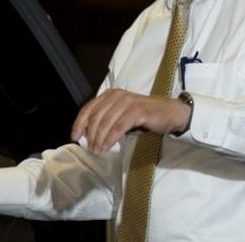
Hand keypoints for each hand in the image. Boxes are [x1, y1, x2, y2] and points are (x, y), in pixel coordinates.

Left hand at [71, 88, 190, 153]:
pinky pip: (119, 126)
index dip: (79, 123)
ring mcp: (127, 102)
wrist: (169, 114)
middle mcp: (116, 95)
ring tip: (98, 151)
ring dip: (99, 138)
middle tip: (90, 149)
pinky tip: (108, 146)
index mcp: (110, 94)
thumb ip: (106, 122)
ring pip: (106, 122)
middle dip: (90, 134)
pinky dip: (111, 137)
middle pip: (96, 116)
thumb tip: (88, 136)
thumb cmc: (143, 117)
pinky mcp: (137, 110)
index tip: (74, 138)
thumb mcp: (121, 117)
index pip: (88, 108)